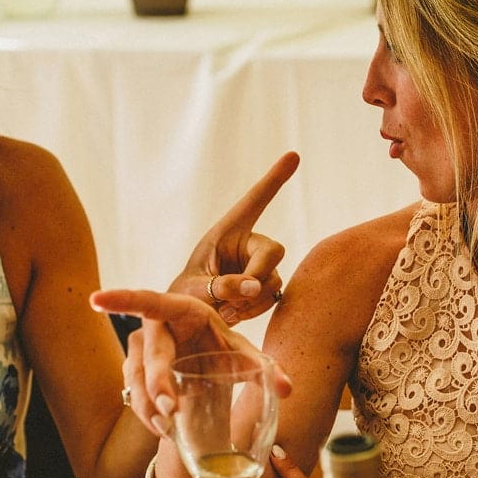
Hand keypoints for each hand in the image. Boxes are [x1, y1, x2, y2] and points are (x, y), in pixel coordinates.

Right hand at [89, 289, 292, 436]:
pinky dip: (149, 414)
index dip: (124, 299)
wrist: (209, 371)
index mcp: (182, 310)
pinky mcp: (134, 375)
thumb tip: (288, 389)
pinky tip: (165, 430)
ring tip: (170, 428)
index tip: (96, 299)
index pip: (150, 301)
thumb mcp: (244, 358)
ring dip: (151, 406)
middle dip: (158, 382)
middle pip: (151, 354)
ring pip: (136, 381)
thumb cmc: (223, 352)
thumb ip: (265, 369)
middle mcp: (157, 329)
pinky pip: (135, 396)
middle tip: (173, 409)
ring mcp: (141, 352)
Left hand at [169, 152, 299, 324]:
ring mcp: (260, 267)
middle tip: (237, 298)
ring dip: (252, 300)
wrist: (186, 322)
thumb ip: (220, 286)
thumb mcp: (193, 290)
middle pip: (274, 250)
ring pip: (274, 280)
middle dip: (258, 275)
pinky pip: (273, 297)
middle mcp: (248, 244)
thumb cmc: (183, 298)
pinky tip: (232, 314)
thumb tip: (254, 287)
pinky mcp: (266, 287)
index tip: (293, 155)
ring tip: (223, 311)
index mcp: (227, 231)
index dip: (274, 179)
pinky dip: (254, 310)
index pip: (255, 201)